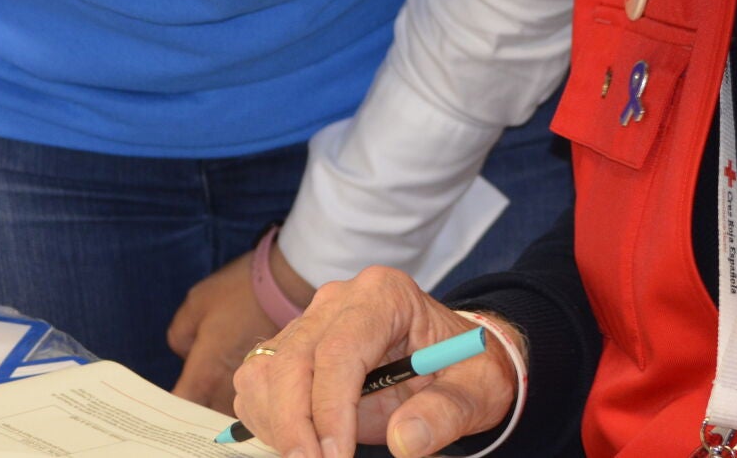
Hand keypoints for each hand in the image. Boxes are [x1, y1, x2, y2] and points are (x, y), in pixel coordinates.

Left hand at [168, 243, 312, 412]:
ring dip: (220, 402)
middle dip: (196, 407)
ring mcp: (252, 388)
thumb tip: (187, 353)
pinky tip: (239, 377)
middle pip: (206, 414)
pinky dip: (244, 393)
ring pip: (230, 408)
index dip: (170, 407)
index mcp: (206, 372)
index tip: (163, 402)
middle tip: (189, 391)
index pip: (182, 405)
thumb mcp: (197, 304)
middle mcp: (229, 388)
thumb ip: (181, 336)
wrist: (287, 286)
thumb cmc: (239, 292)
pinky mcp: (270, 381)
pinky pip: (251, 397)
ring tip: (215, 386)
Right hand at [230, 266, 523, 457]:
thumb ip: (445, 413)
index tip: (336, 457)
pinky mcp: (291, 346)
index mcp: (384, 295)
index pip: (339, 350)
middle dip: (296, 426)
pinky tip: (302, 445)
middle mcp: (338, 301)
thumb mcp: (478, 390)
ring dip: (278, 426)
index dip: (330, 409)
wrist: (455, 357)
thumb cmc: (466, 366)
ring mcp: (309, 321)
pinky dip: (269, 421)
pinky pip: (258, 382)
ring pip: (265, 372)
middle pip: (292, 361)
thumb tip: (405, 442)